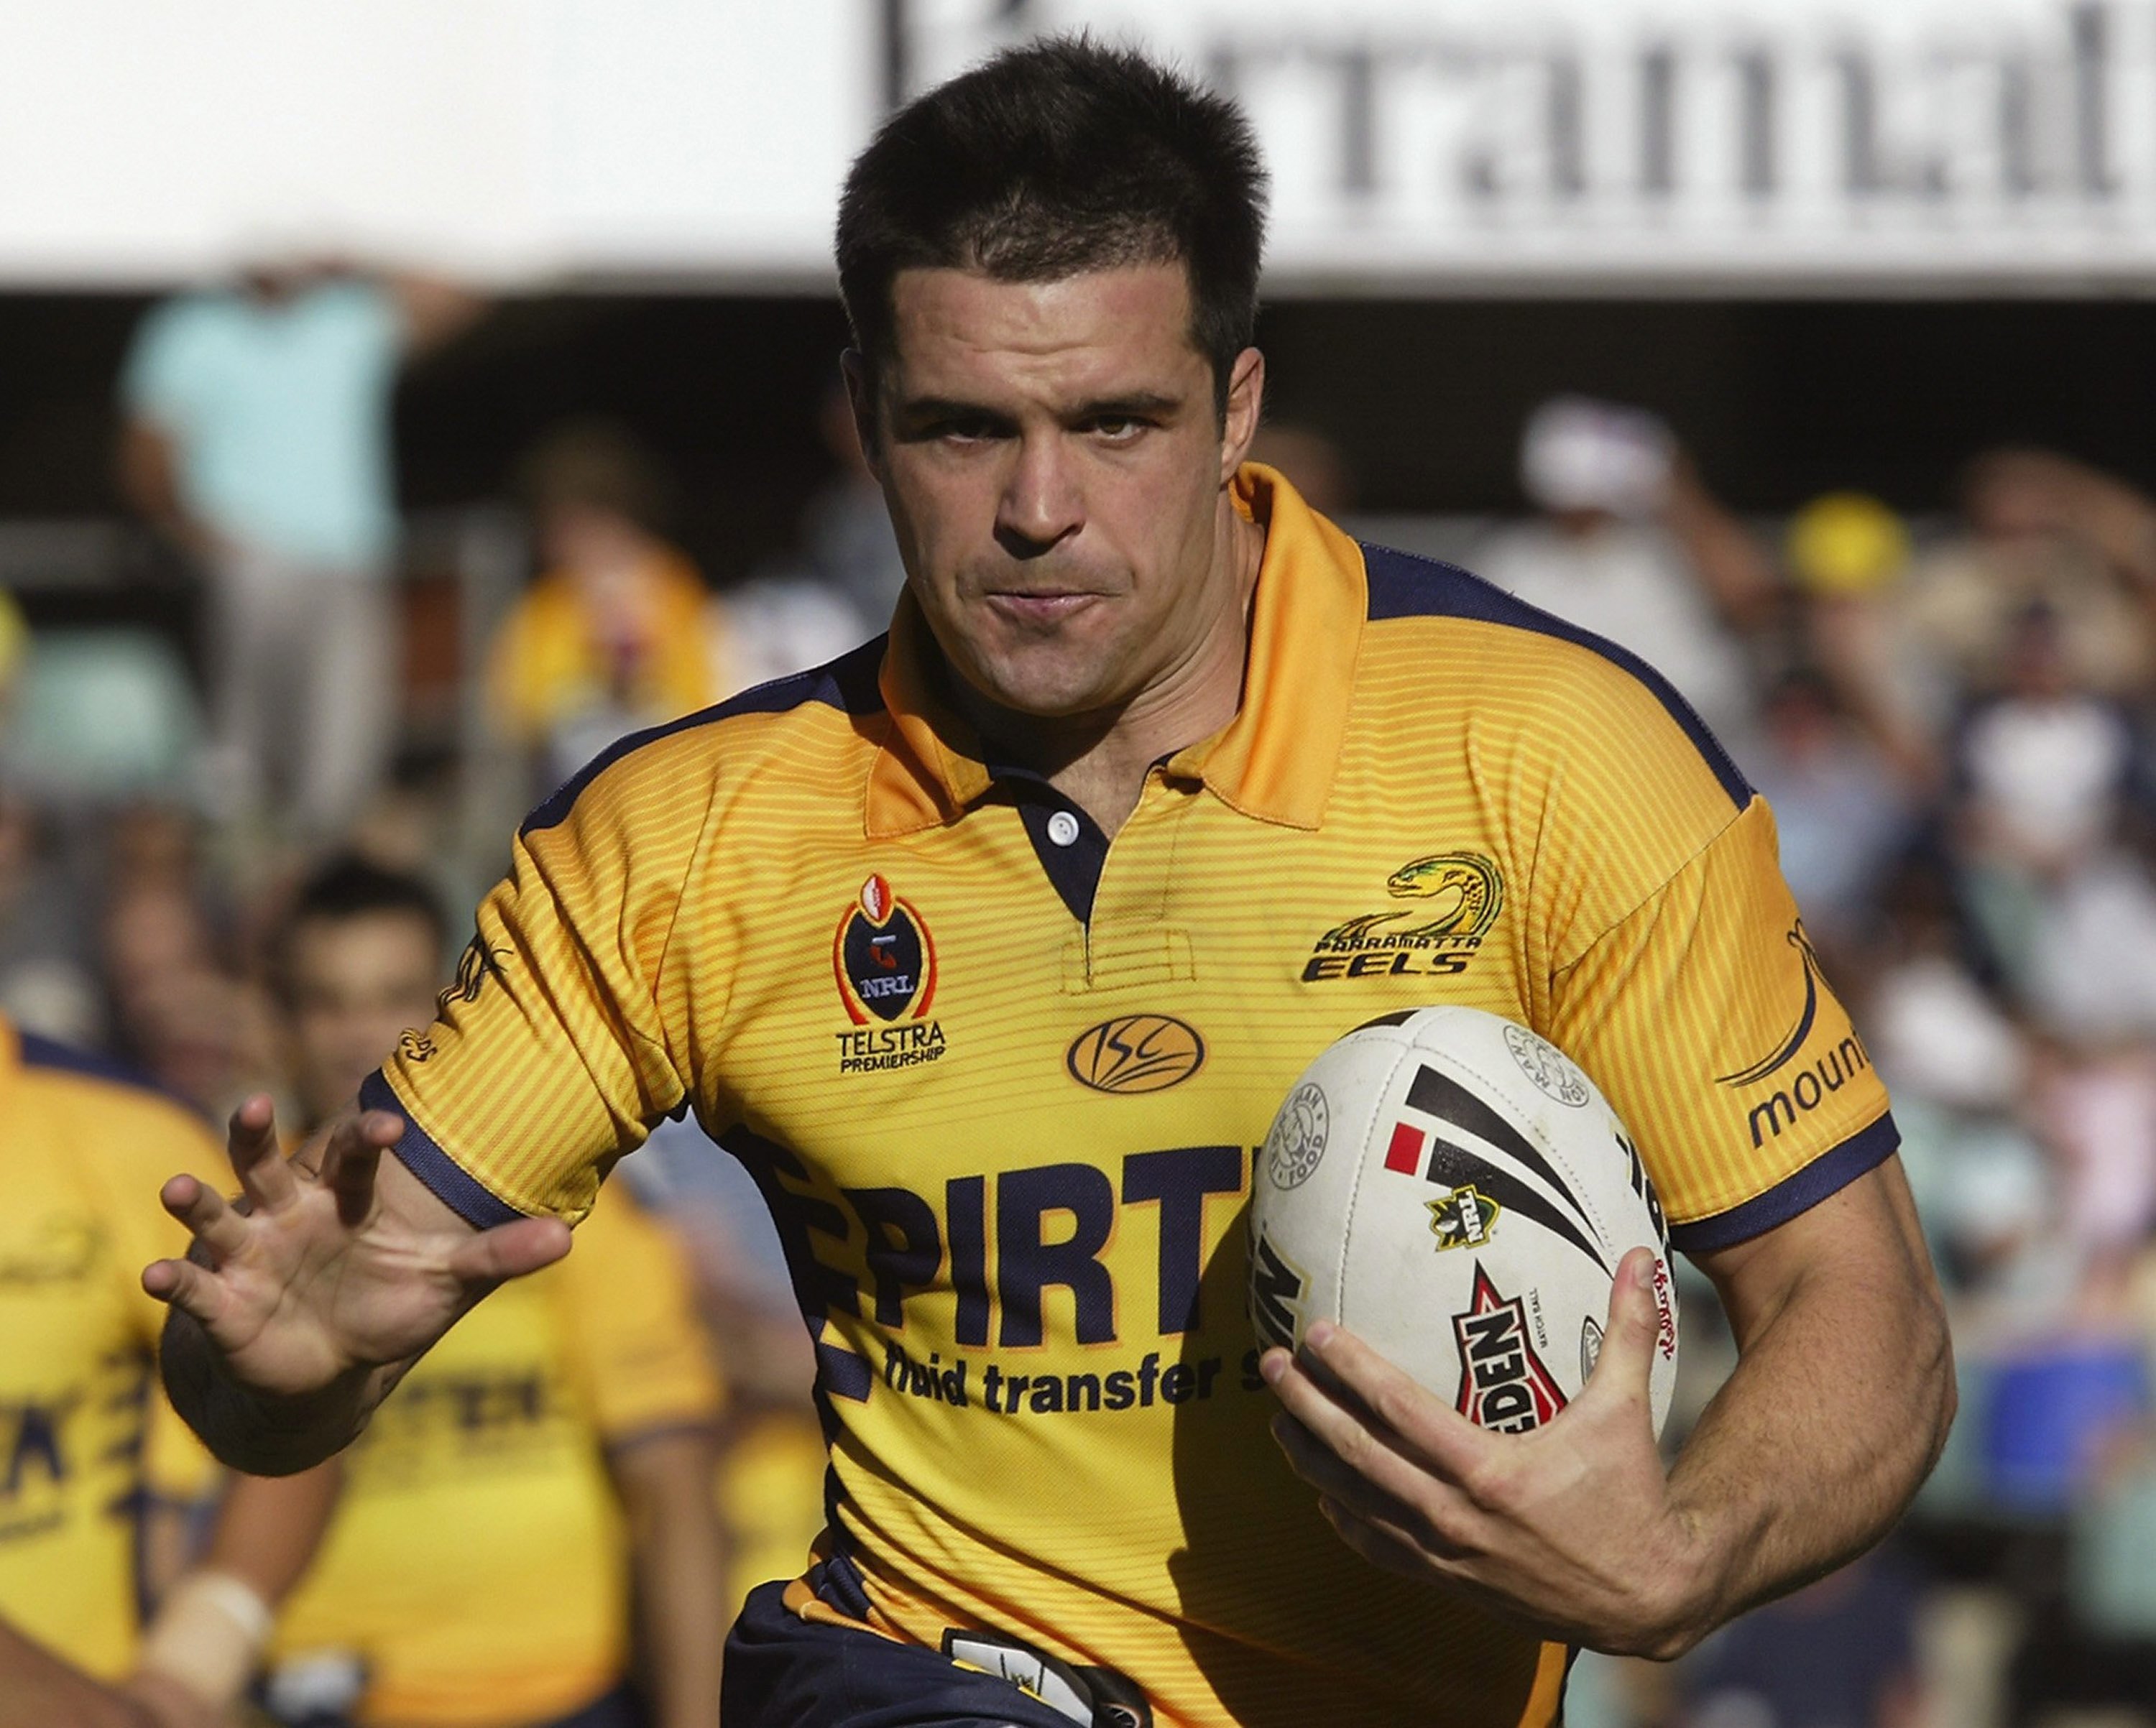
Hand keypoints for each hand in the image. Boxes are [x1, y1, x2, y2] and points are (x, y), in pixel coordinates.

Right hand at [143, 1096, 569, 1401]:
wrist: (329, 1368)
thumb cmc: (387, 1304)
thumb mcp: (447, 1281)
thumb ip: (500, 1256)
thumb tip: (567, 1238)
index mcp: (345, 1198)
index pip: (353, 1153)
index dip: (366, 1136)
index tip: (389, 1124)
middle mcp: (289, 1214)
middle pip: (267, 1162)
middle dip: (255, 1134)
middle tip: (254, 1105)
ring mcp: (250, 1256)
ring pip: (217, 1217)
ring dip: (195, 1203)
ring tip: (179, 1188)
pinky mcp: (223, 1304)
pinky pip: (193, 1289)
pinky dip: (175, 1282)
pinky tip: (156, 1277)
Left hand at [1261, 1248, 1707, 1656]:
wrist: (1646, 1594)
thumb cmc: (1631, 1491)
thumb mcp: (1627, 1408)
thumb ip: (1630, 1328)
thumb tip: (1642, 1255)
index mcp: (1490, 1470)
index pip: (1399, 1408)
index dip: (1350, 1369)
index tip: (1314, 1333)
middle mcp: (1455, 1515)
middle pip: (1358, 1453)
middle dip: (1307, 1407)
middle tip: (1271, 1366)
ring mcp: (1445, 1554)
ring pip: (1355, 1502)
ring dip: (1310, 1459)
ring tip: (1278, 1419)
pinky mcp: (1446, 1580)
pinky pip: (1377, 1546)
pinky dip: (1341, 1514)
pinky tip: (1320, 1488)